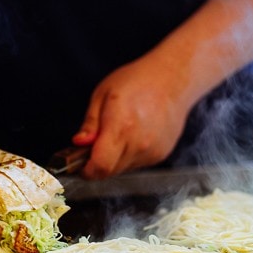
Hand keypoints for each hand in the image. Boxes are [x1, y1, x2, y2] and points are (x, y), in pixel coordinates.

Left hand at [72, 53, 191, 178]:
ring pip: (123, 169)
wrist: (173, 80)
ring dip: (114, 159)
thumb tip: (79, 143)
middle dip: (98, 163)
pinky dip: (130, 155)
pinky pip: (137, 164)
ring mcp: (152, 151)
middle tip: (97, 143)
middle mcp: (139, 144)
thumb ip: (90, 123)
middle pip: (109, 172)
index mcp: (121, 127)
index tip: (80, 164)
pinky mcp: (160, 155)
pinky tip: (135, 134)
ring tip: (120, 132)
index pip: (101, 166)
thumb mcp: (103, 94)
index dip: (87, 170)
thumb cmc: (137, 81)